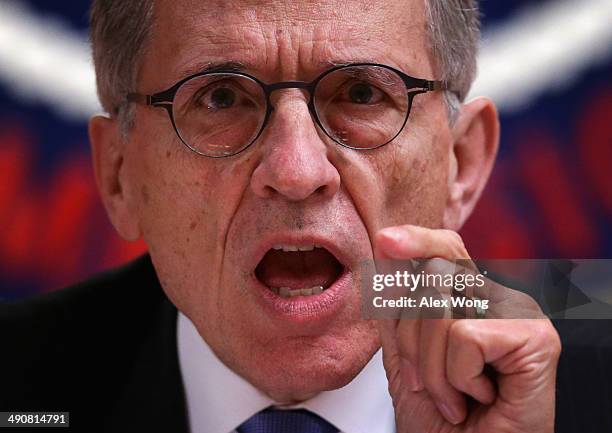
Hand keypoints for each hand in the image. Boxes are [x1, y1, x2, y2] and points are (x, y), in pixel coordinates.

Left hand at [374, 225, 560, 432]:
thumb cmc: (443, 421)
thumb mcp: (406, 357)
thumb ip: (398, 308)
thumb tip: (387, 253)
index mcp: (470, 300)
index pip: (444, 251)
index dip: (416, 240)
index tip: (385, 240)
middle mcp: (498, 300)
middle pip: (433, 274)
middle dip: (410, 337)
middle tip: (422, 381)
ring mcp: (520, 314)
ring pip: (441, 307)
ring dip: (430, 369)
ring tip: (453, 398)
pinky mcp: (534, 336)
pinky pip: (464, 336)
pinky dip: (457, 378)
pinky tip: (479, 399)